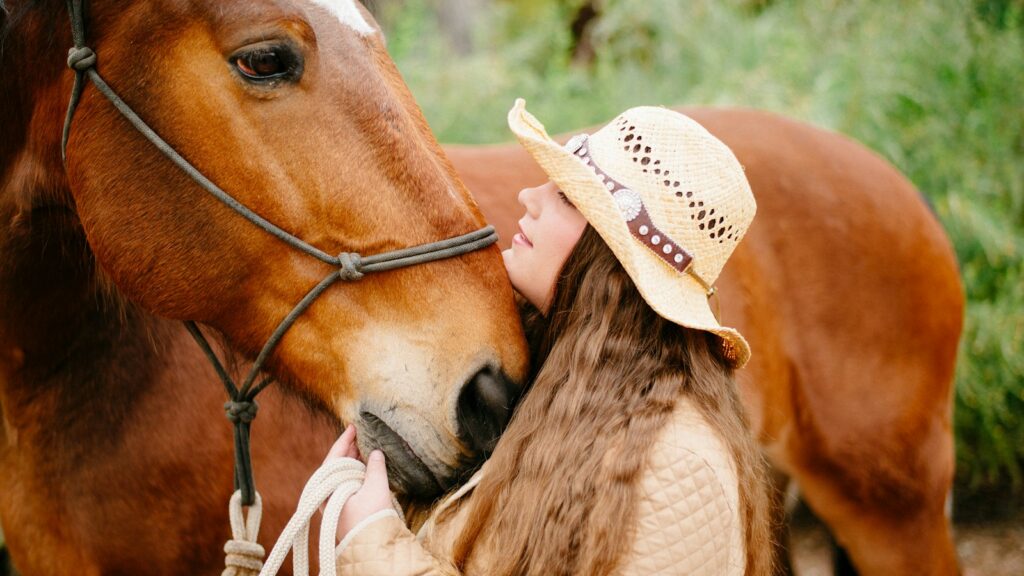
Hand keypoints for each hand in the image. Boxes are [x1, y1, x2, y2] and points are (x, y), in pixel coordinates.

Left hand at [325, 425, 395, 541]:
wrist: (373, 547)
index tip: (352, 427)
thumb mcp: (376, 488)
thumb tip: (376, 452)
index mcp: (328, 490)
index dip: (344, 441)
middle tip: (360, 435)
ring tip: (364, 447)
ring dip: (353, 460)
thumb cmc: (372, 518)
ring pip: (342, 474)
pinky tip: (365, 466)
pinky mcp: (344, 508)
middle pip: (336, 465)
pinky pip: (347, 484)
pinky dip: (356, 472)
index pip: (333, 458)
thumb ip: (375, 467)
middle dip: (349, 449)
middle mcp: (327, 496)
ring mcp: (335, 502)